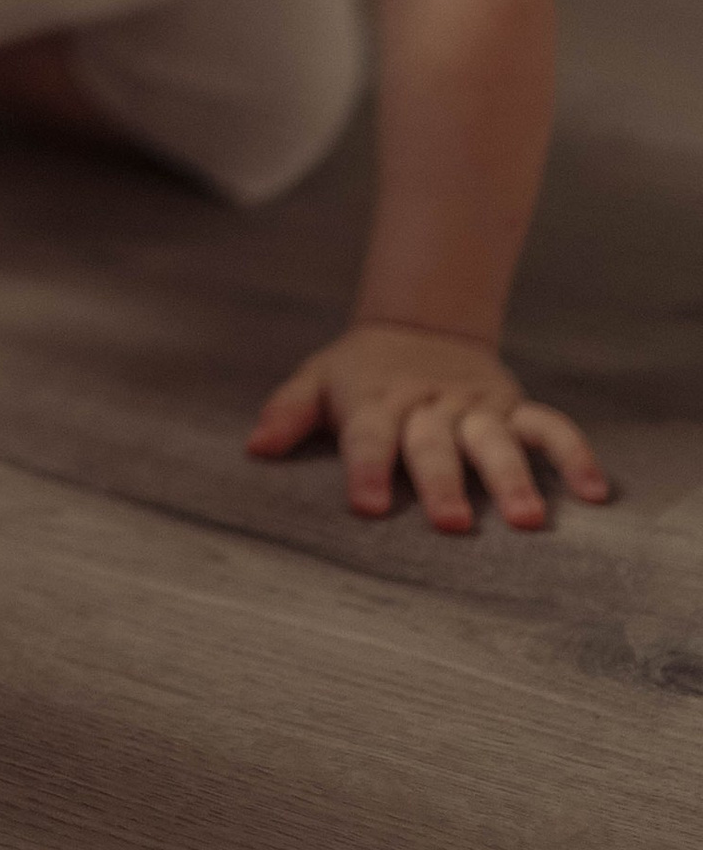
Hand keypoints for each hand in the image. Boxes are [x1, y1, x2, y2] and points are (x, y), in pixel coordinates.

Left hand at [246, 320, 609, 533]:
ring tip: (528, 520)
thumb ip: (288, 412)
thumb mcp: (318, 379)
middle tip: (452, 525)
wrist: (421, 323)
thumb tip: (253, 447)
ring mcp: (475, 407)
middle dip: (442, 482)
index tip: (369, 507)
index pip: (368, 436)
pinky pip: (549, 427)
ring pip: (495, 440)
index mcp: (376, 400)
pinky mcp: (513, 407)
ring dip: (511, 478)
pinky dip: (573, 454)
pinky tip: (594, 492)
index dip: (367, 469)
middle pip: (434, 443)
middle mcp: (428, 405)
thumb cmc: (360, 372)